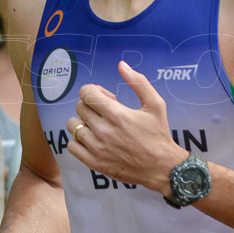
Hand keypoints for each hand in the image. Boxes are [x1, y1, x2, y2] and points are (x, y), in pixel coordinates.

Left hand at [66, 61, 187, 193]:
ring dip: (83, 122)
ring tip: (98, 126)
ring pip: (73, 125)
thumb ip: (138, 82)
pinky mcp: (94, 162)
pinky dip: (78, 140)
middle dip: (91, 105)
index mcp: (116, 114)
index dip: (95, 91)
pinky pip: (72, 146)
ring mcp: (96, 147)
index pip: (86, 93)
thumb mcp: (155, 104)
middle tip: (106, 112)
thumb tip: (121, 65)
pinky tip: (92, 140)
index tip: (106, 98)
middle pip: (80, 107)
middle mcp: (103, 130)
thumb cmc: (158, 134)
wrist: (161, 167)